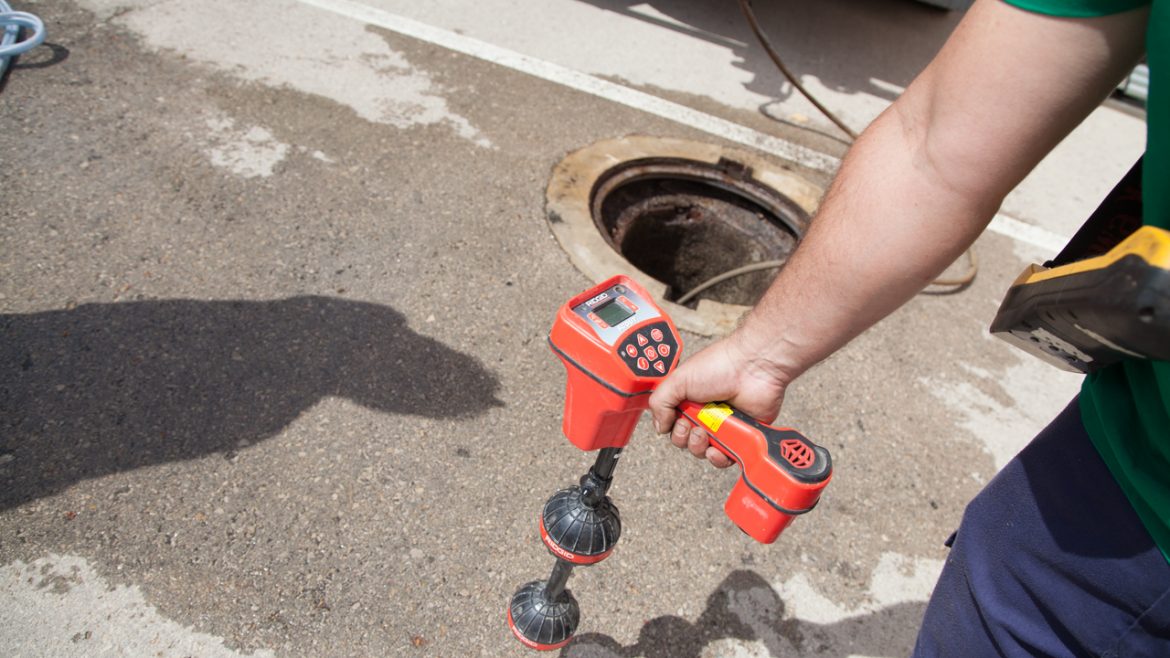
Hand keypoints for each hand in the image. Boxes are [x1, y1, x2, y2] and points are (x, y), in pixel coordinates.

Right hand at [648, 329, 791, 468]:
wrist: (754, 367)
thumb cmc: (719, 365)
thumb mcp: (678, 379)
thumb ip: (659, 402)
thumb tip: (659, 427)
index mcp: (689, 398)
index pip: (672, 423)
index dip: (671, 427)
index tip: (677, 421)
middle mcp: (705, 412)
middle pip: (685, 440)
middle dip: (684, 438)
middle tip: (691, 426)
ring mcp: (723, 425)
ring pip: (703, 450)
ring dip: (698, 448)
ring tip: (704, 435)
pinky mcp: (741, 436)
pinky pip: (726, 457)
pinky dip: (719, 458)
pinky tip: (717, 449)